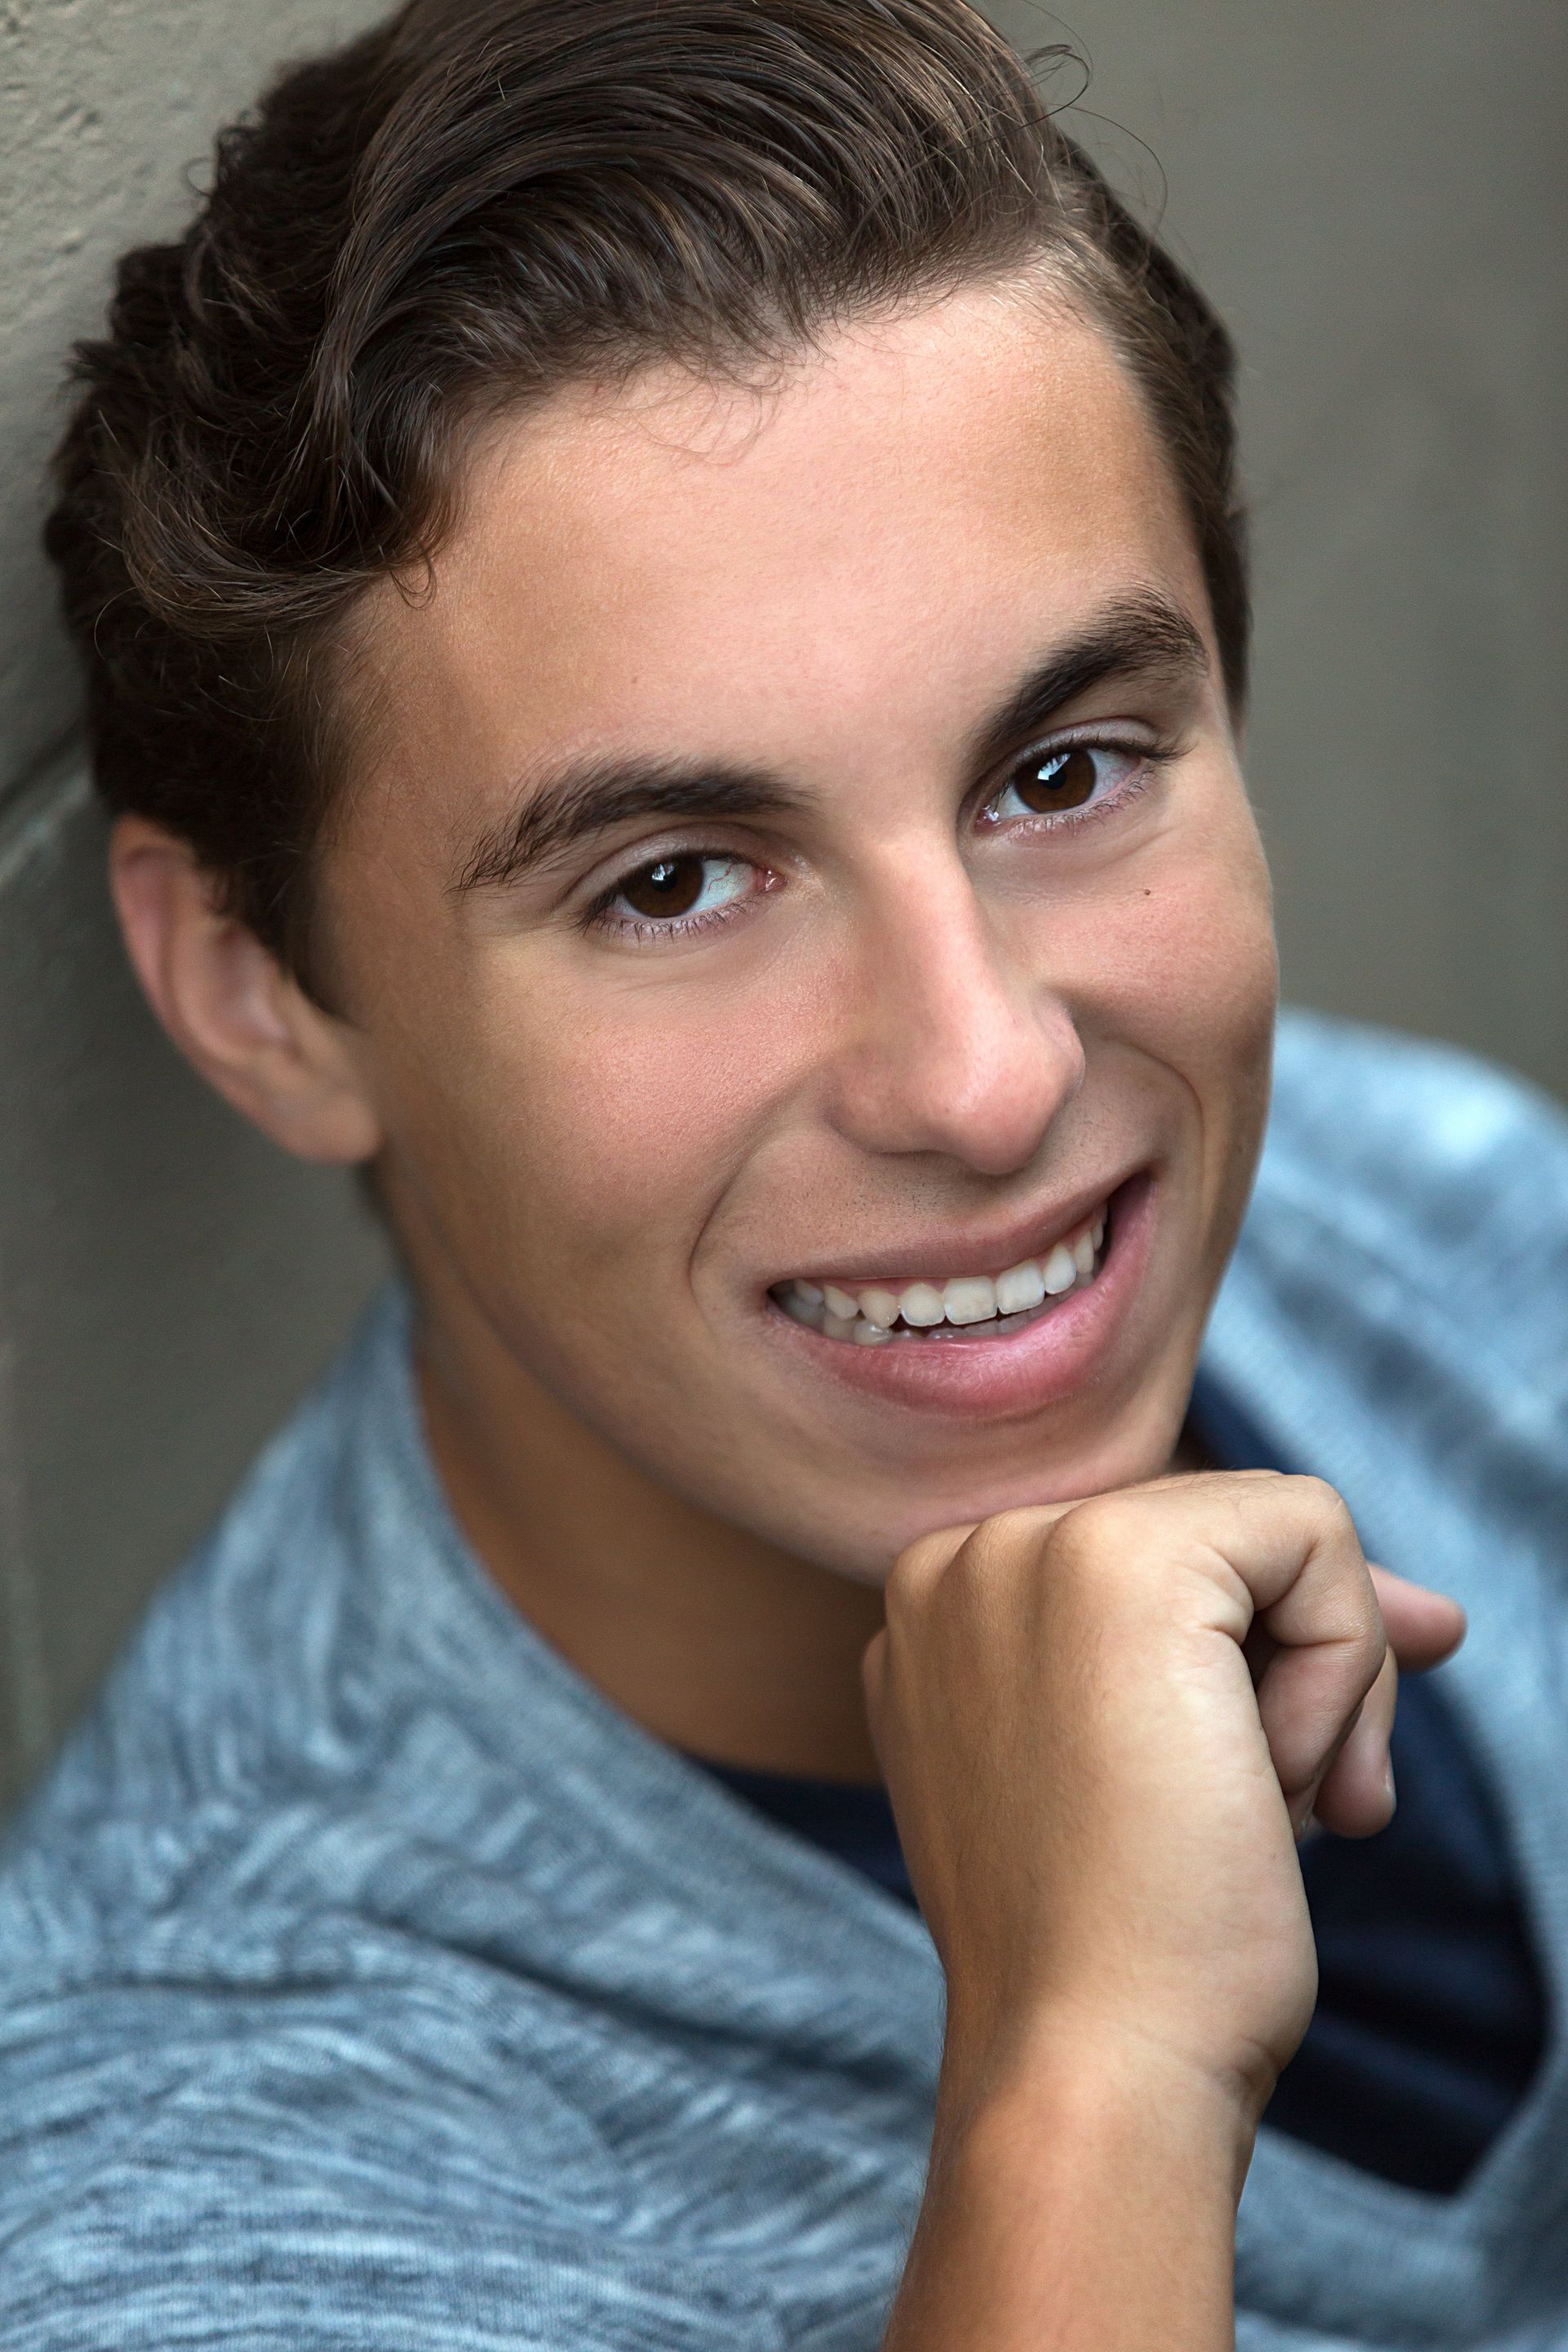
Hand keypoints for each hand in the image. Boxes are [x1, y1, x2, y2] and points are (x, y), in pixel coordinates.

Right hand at [863, 1472, 1463, 2123]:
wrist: (1092, 2064)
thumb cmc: (1130, 1957)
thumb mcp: (1166, 1772)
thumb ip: (1259, 1658)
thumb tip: (1441, 1615)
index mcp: (940, 1616)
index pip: (1153, 1559)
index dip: (1265, 1645)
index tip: (1309, 1763)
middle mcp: (958, 1560)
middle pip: (1215, 1532)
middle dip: (1306, 1668)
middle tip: (1303, 1811)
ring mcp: (1024, 1547)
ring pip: (1272, 1528)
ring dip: (1322, 1681)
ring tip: (1281, 1808)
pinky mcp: (1121, 1557)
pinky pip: (1312, 1531)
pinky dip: (1345, 1664)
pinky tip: (1281, 1780)